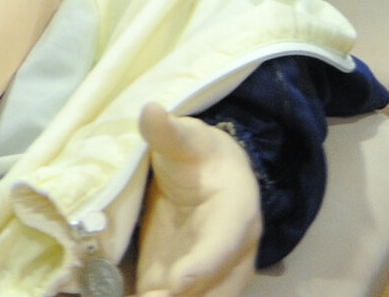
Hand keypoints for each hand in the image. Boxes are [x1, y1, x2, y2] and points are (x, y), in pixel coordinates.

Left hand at [134, 102, 259, 296]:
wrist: (212, 176)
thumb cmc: (200, 154)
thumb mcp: (186, 138)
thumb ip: (169, 131)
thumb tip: (150, 110)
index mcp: (237, 214)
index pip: (223, 244)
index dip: (203, 265)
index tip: (178, 281)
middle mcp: (233, 255)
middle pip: (217, 289)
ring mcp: (212, 275)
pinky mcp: (187, 283)